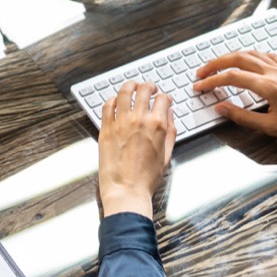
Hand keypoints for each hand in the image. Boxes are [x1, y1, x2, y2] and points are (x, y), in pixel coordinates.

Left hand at [97, 81, 175, 218]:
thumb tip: (170, 115)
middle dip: (148, 86)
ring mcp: (120, 123)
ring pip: (124, 93)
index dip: (165, 97)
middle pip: (143, 90)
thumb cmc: (146, 178)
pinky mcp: (106, 129)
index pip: (163, 99)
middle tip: (149, 87)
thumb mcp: (166, 154)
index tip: (164, 99)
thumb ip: (170, 131)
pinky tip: (116, 100)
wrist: (126, 190)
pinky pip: (107, 106)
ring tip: (132, 86)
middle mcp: (138, 119)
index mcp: (157, 125)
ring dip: (130, 85)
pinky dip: (112, 99)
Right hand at [194, 49, 276, 150]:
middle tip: (201, 72)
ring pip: (251, 53)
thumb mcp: (271, 127)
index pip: (232, 77)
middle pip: (238, 58)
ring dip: (231, 56)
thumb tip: (221, 109)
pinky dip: (251, 55)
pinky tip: (247, 60)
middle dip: (216, 63)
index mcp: (268, 86)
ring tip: (218, 65)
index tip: (199, 86)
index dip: (211, 81)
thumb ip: (243, 117)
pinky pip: (266, 56)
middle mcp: (274, 73)